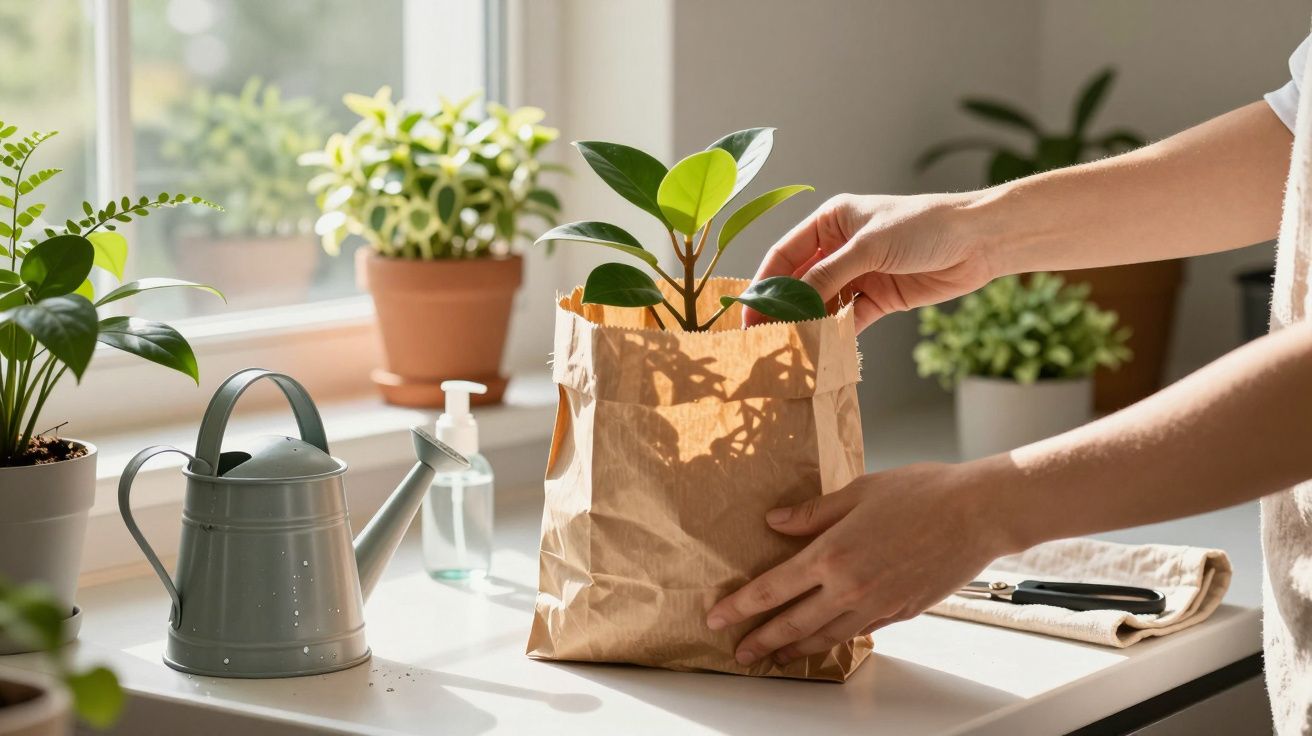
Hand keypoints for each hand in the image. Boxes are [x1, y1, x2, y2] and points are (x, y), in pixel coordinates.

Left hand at [705, 461, 1010, 665]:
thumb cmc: (924, 494)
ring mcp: (877, 605)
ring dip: (795, 650)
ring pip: (826, 637)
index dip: (740, 606)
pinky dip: (838, 640)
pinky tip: (828, 640)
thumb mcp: (859, 491)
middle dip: (760, 640)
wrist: (978, 513)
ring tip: (775, 657)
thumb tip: (776, 522)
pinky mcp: (901, 611)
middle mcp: (849, 588)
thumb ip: (813, 513)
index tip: (718, 617)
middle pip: (792, 624)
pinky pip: (861, 632)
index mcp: (831, 554)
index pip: (772, 589)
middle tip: (739, 652)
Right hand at [746, 193, 996, 331]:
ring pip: (823, 304)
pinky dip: (836, 335)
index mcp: (831, 222)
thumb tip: (794, 302)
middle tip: (763, 339)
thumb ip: (829, 274)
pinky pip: (848, 320)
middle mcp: (840, 248)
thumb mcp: (869, 246)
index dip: (764, 283)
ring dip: (809, 325)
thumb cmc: (924, 226)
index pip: (785, 254)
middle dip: (783, 309)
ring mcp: (859, 275)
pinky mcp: (879, 298)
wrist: (978, 241)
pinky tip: (823, 350)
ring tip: (790, 350)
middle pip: (800, 283)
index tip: (748, 313)